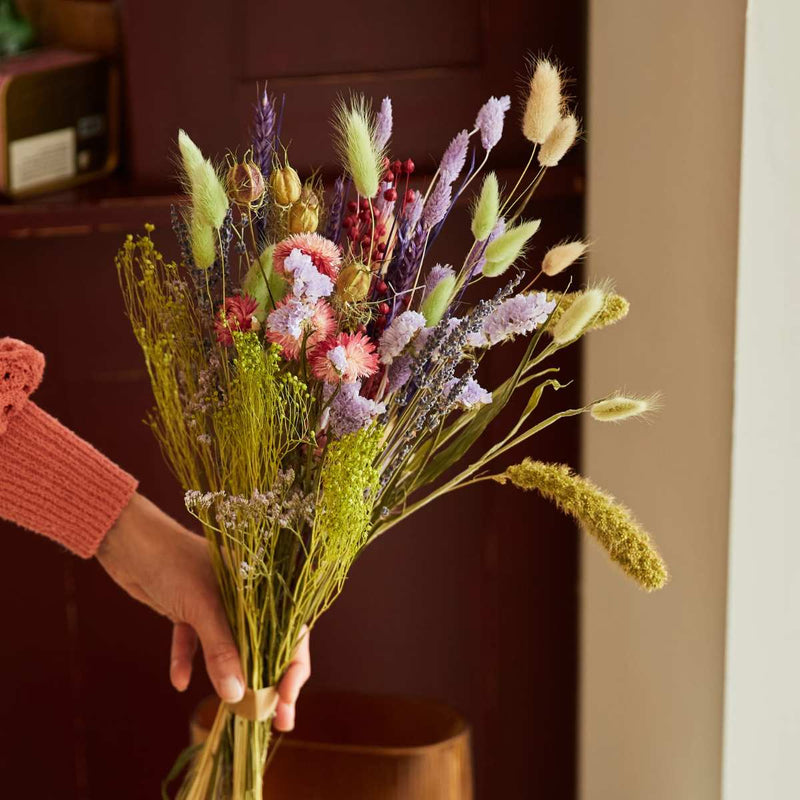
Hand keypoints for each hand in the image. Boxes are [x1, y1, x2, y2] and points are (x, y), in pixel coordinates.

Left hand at [96, 491, 310, 730]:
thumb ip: (222, 650)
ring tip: (236, 712)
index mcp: (262, 585)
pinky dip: (189, 661)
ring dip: (231, 679)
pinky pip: (195, 643)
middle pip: (265, 644)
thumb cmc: (173, 562)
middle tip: (274, 721)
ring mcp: (216, 603)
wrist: (129, 541)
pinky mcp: (189, 610)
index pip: (290, 630)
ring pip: (231, 648)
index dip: (293, 667)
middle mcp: (245, 596)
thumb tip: (237, 696)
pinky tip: (180, 680)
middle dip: (267, 683)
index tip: (286, 700)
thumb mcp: (202, 607)